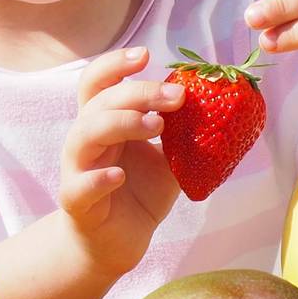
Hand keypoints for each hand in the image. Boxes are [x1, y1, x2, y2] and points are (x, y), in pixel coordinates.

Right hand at [60, 46, 183, 275]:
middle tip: (176, 98)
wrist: (117, 242)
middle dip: (139, 93)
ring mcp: (78, 169)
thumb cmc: (140, 192)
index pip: (98, 81)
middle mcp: (86, 139)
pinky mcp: (77, 202)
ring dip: (121, 123)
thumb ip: (184, 133)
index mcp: (104, 121)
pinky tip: (119, 176)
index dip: (116, 63)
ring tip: (156, 126)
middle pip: (99, 102)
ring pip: (85, 134)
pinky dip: (98, 177)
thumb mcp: (169, 158)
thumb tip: (220, 105)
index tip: (147, 55)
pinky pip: (80, 185)